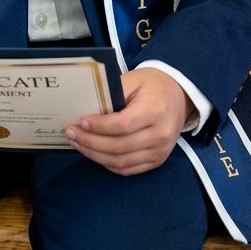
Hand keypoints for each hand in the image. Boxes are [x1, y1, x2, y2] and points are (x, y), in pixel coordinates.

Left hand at [65, 67, 191, 176]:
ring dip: (95, 156)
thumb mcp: (134, 79)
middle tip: (71, 134)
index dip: (100, 126)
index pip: (123, 125)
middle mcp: (160, 134)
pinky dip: (108, 164)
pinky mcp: (157, 160)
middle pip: (120, 147)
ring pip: (121, 162)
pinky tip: (95, 154)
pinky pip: (129, 169)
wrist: (178, 95)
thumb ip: (113, 93)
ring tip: (78, 144)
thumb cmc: (152, 85)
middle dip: (91, 142)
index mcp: (155, 110)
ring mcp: (160, 151)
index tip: (81, 122)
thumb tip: (88, 109)